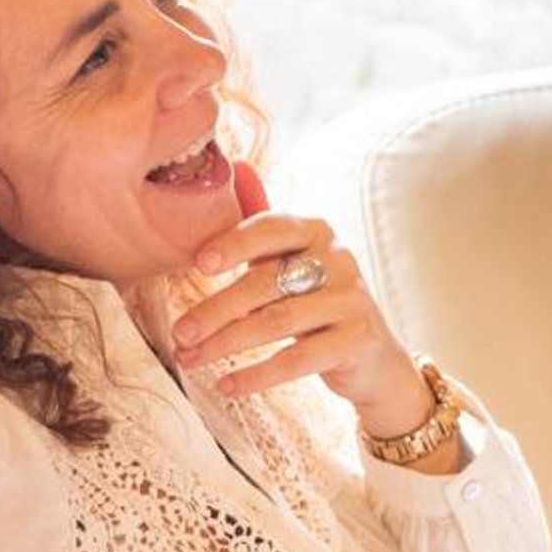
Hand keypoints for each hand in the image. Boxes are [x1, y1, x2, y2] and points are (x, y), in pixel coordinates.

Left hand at [171, 161, 429, 431]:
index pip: (270, 227)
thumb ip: (261, 221)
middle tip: (179, 333)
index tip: (197, 264)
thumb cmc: (317, 300)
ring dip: (226, 344)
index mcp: (316, 231)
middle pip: (265, 281)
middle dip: (215, 310)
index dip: (233, 243)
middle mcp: (339, 259)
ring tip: (191, 359)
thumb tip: (237, 166)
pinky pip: (298, 359)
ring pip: (277, 321)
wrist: (372, 355)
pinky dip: (257, 374)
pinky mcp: (356, 340)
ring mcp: (351, 300)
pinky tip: (227, 385)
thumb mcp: (291, 258)